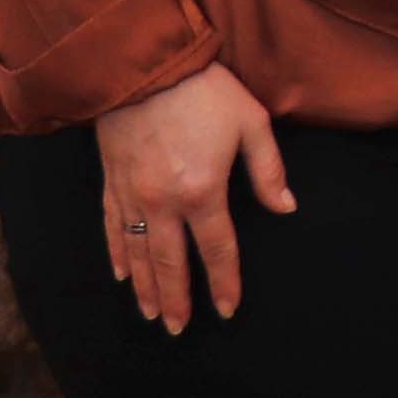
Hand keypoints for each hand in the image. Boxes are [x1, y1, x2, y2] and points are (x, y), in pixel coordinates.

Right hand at [90, 64, 292, 333]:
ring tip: (153, 314)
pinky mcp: (111, 183)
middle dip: (178, 299)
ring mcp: (131, 195)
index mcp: (203, 192)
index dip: (224, 282)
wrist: (144, 67)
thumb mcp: (252, 123)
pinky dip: (116, 255)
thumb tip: (286, 208)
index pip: (217, 250)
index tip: (228, 309)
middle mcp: (163, 203)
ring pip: (136, 254)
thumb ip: (268, 171)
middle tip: (179, 330)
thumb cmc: (206, 92)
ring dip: (146, 287)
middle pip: (170, 262)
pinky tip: (121, 275)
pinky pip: (111, 228)